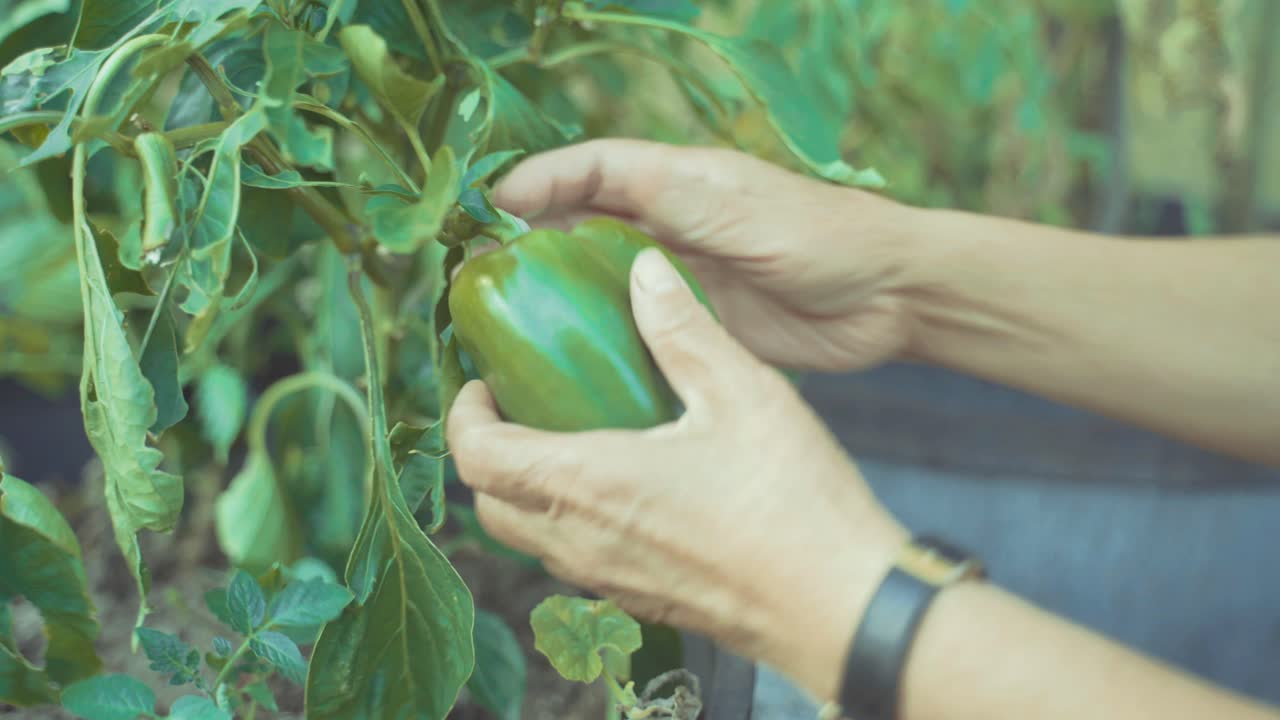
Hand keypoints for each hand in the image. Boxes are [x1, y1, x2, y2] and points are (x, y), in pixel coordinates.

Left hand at [447, 247, 907, 701]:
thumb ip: (683, 328)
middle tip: (522, 407)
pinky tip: (632, 488)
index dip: (464, 415)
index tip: (483, 382)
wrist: (843, 606)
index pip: (477, 456)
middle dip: (488, 454)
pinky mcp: (647, 603)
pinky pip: (580, 563)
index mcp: (586, 485)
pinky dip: (575, 523)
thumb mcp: (740, 392)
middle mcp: (583, 543)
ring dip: (530, 491)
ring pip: (533, 541)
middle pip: (492, 506)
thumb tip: (644, 270)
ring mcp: (612, 582)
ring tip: (573, 438)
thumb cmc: (791, 501)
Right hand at [492, 138, 919, 371]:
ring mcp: (680, 276)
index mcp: (674, 180)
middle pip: (581, 223)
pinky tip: (565, 363)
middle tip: (479, 273)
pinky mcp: (695, 324)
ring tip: (503, 321)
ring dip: (555, 294)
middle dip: (529, 240)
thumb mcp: (730, 206)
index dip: (535, 185)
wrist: (886, 296)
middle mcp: (668, 224)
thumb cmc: (817, 235)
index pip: (587, 170)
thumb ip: (657, 195)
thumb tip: (569, 194)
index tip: (487, 214)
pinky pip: (632, 327)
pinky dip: (597, 339)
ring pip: (600, 278)